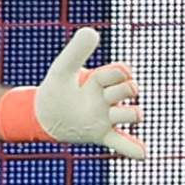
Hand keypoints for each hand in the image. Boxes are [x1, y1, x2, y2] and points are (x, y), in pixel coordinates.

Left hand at [34, 27, 143, 158]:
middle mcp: (109, 97)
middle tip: (105, 96)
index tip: (99, 78)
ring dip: (129, 114)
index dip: (116, 72)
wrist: (42, 114)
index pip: (122, 71)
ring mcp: (107, 117)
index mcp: (102, 79)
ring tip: (112, 114)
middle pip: (131, 90)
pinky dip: (133, 149)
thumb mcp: (62, 68)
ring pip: (132, 114)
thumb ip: (75, 51)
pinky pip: (123, 143)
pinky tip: (142, 154)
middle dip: (123, 91)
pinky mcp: (102, 134)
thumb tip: (90, 31)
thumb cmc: (56, 88)